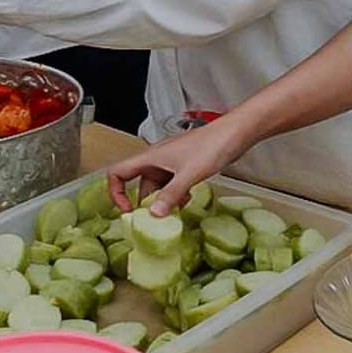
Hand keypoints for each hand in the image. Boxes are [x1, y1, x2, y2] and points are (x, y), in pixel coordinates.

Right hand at [105, 118, 251, 214]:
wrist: (235, 133)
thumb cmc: (212, 145)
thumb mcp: (189, 174)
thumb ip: (171, 194)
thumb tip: (153, 214)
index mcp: (151, 158)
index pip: (118, 173)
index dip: (116, 192)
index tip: (127, 210)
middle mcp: (157, 160)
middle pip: (140, 185)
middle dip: (146, 204)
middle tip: (156, 220)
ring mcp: (171, 164)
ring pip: (158, 187)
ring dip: (163, 201)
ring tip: (175, 212)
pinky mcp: (185, 167)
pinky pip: (172, 185)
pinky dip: (175, 196)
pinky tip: (186, 201)